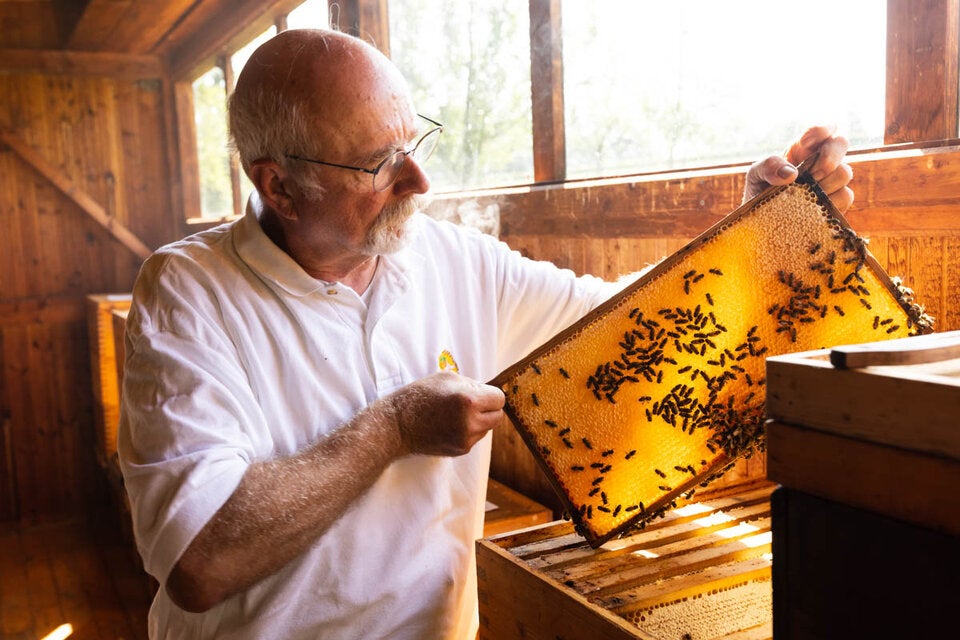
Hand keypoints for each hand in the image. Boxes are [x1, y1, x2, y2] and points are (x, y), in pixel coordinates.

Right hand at [385, 372, 504, 456]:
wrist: (397, 425)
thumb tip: (489, 391)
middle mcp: (470, 423)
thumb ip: (472, 384)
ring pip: (487, 428)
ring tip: (456, 414)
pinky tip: (450, 425)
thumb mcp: (447, 378)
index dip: (490, 394)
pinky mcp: (460, 450)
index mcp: (469, 401)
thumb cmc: (419, 396)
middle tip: (472, 403)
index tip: (481, 393)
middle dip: (489, 408)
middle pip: (498, 416)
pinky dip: (468, 430)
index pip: (499, 399)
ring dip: (479, 420)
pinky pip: (474, 438)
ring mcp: (466, 439)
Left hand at [743, 125, 853, 211]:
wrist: (763, 223)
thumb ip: (768, 166)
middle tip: (813, 174)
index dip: (819, 130)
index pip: (820, 130)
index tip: (805, 142)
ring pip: (844, 172)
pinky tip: (811, 208)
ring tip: (805, 195)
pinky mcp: (836, 202)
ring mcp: (831, 181)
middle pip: (841, 143)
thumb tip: (791, 173)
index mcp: (802, 149)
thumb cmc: (760, 193)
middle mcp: (820, 161)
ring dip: (826, 184)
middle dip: (830, 156)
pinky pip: (845, 196)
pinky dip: (828, 202)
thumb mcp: (756, 175)